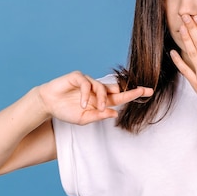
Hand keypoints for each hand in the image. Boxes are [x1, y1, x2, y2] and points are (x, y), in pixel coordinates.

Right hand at [37, 71, 153, 124]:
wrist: (48, 104)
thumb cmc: (65, 111)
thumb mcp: (84, 119)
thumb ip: (98, 116)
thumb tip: (114, 113)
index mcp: (100, 101)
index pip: (120, 98)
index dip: (133, 95)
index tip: (148, 93)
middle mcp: (97, 90)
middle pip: (117, 88)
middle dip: (131, 90)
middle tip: (144, 90)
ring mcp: (88, 82)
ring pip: (102, 88)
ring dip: (102, 99)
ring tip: (97, 108)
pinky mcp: (77, 77)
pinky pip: (86, 84)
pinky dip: (86, 95)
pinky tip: (82, 104)